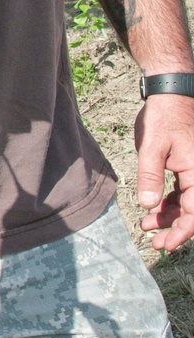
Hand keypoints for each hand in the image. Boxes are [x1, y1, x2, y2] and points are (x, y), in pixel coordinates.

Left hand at [134, 94, 193, 250]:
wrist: (170, 92)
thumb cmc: (163, 117)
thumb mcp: (151, 147)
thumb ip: (150, 177)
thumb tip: (149, 205)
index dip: (182, 232)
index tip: (166, 245)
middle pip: (192, 211)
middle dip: (174, 228)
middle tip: (155, 242)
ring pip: (187, 202)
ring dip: (169, 216)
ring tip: (147, 226)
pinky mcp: (188, 165)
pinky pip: (183, 191)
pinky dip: (169, 202)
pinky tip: (153, 209)